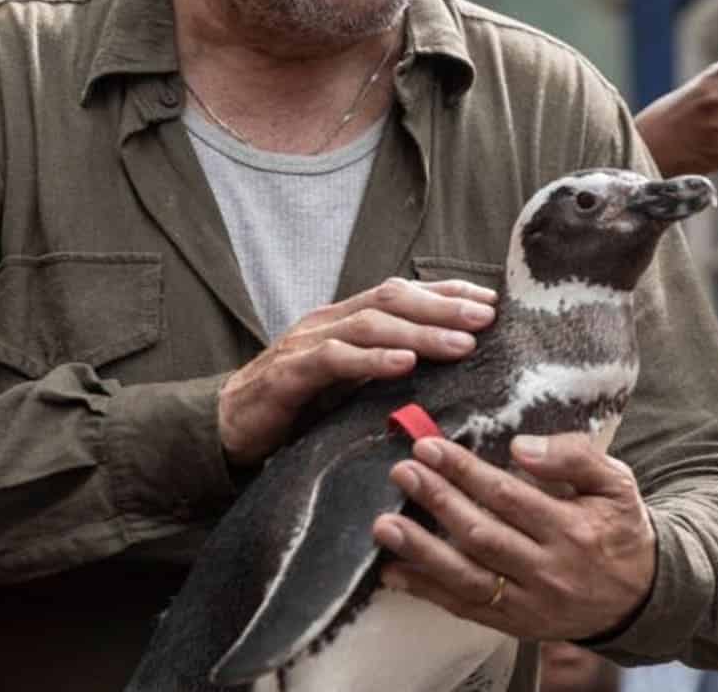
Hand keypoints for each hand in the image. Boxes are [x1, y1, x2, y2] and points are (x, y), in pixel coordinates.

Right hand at [218, 278, 496, 465]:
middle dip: (443, 307)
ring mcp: (306, 344)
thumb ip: (385, 366)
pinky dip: (371, 360)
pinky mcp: (288, 375)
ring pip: (370, 325)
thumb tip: (446, 365)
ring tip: (461, 343)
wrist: (226, 425)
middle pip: (393, 301)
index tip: (491, 300)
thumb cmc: (297, 404)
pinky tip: (404, 364)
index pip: (403, 293)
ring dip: (420, 333)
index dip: (447, 293)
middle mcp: (329, 321)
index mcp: (346, 319)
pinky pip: (334, 360)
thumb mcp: (349, 381)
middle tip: (487, 317)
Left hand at [374, 432, 656, 641]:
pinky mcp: (516, 624)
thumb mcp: (617, 483)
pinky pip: (465, 607)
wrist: (641, 596)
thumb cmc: (620, 529)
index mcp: (573, 529)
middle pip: (481, 534)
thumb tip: (521, 447)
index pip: (508, 496)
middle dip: (437, 501)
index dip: (465, 472)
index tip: (430, 448)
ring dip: (421, 551)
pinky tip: (395, 572)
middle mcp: (549, 569)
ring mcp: (530, 602)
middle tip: (401, 473)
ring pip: (467, 577)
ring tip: (385, 526)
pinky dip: (427, 591)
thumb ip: (574, 457)